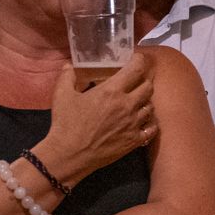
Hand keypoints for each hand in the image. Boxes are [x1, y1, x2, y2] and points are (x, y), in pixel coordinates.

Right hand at [41, 54, 156, 180]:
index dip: (140, 61)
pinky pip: (152, 128)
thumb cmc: (65, 123)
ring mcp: (133, 124)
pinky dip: (149, 123)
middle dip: (143, 82)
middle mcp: (127, 105)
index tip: (137, 59)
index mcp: (111, 91)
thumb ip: (67, 76)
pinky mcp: (135, 140)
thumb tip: (68, 65)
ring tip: (136, 103)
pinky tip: (142, 122)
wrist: (70, 155)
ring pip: (151, 107)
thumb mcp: (62, 95)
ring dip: (145, 102)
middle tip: (136, 83)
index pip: (136, 69)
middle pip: (148, 87)